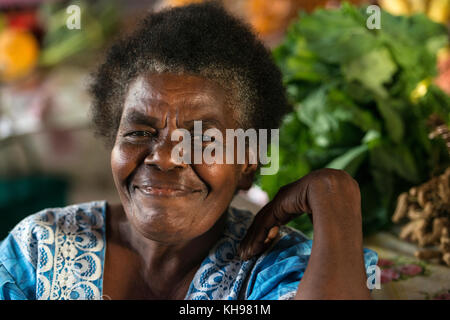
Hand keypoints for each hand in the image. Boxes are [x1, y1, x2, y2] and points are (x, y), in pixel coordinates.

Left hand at [237, 168, 361, 259]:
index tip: (260, 247)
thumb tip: (328, 243)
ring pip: (265, 220)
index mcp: (302, 195)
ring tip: (245, 254)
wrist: (340, 192)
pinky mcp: (281, 200)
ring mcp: (285, 195)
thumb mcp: (328, 217)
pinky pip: (266, 221)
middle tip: (245, 252)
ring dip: (254, 239)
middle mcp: (290, 194)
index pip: (279, 215)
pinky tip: (251, 249)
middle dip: (256, 236)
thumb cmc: (342, 208)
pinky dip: (258, 236)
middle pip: (268, 217)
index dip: (268, 232)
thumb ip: (321, 222)